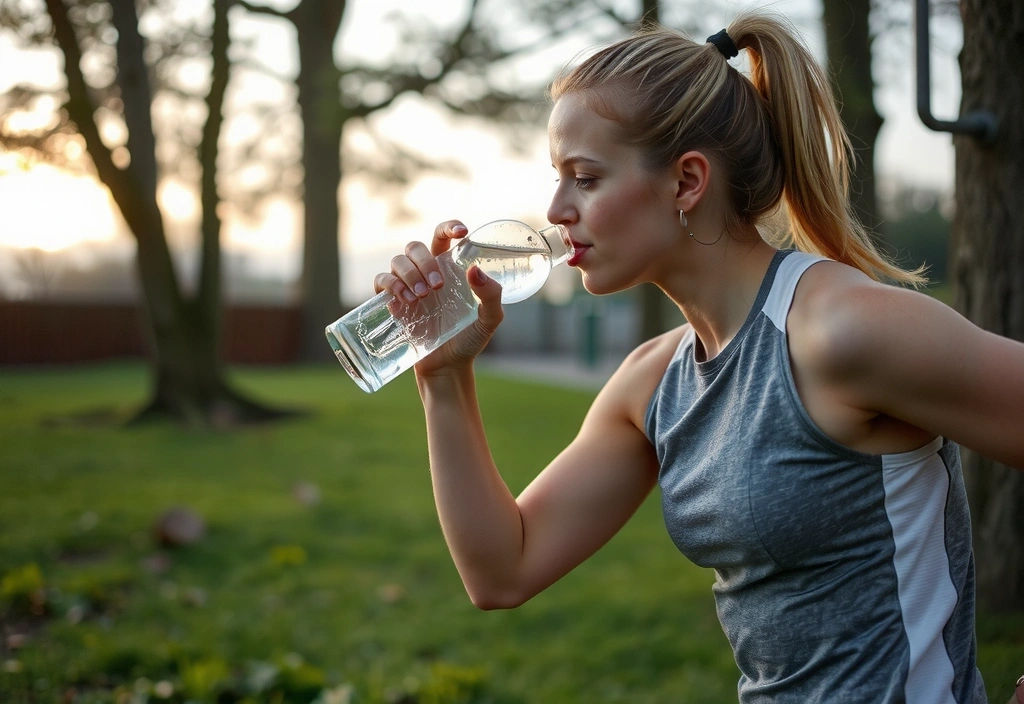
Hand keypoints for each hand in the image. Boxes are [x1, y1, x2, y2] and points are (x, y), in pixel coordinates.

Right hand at [372, 220, 504, 376]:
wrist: (448, 368)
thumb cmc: (469, 340)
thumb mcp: (489, 319)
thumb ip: (491, 296)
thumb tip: (474, 270)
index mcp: (449, 269)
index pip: (443, 237)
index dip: (448, 227)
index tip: (461, 232)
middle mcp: (426, 273)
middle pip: (415, 246)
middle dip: (424, 262)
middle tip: (437, 286)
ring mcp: (407, 287)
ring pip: (398, 261)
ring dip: (408, 274)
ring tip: (421, 298)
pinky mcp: (392, 302)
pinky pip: (381, 280)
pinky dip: (390, 285)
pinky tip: (404, 301)